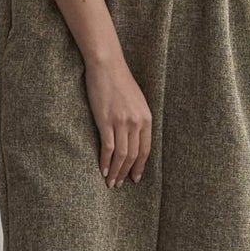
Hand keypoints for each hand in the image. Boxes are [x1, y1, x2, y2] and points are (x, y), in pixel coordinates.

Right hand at [84, 54, 151, 187]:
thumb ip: (138, 119)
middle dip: (127, 172)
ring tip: (111, 182)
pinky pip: (107, 147)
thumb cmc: (120, 81)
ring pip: (121, 155)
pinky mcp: (106, 121)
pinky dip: (105, 162)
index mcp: (146, 118)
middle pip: (133, 155)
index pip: (145, 149)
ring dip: (116, 171)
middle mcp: (136, 122)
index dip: (140, 166)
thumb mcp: (137, 101)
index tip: (135, 178)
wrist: (107, 66)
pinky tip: (103, 170)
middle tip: (120, 184)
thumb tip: (133, 138)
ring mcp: (121, 122)